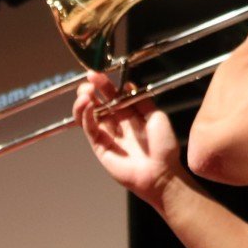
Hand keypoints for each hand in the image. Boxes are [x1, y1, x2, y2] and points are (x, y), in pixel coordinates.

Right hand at [74, 71, 182, 207]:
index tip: (95, 74)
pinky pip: (90, 129)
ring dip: (83, 103)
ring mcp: (107, 136)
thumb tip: (128, 85)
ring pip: (88, 116)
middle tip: (87, 83)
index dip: (103, 84)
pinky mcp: (100, 148)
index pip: (111, 96)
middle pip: (96, 104)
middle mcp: (116, 124)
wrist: (162, 173)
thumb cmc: (164, 148)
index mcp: (130, 115)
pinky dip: (86, 116)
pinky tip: (87, 105)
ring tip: (84, 93)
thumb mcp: (156, 116)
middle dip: (89, 91)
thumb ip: (141, 101)